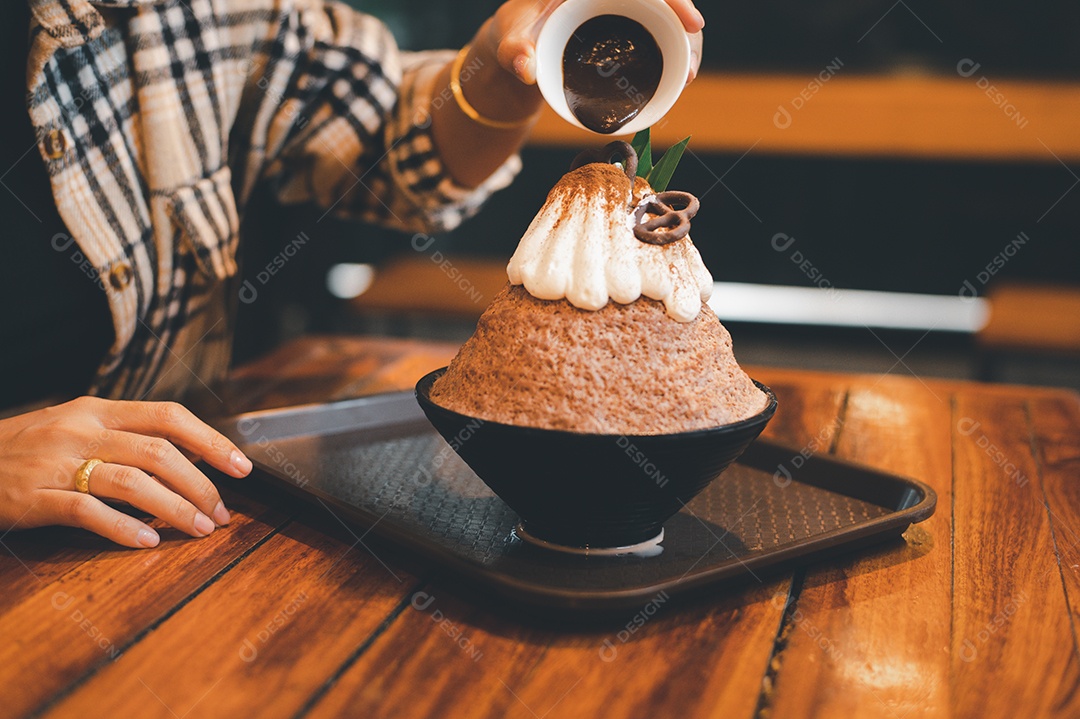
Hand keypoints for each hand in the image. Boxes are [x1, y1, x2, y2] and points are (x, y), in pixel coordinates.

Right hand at [0, 397, 251, 547]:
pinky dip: (124, 527)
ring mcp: (57, 464)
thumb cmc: (29, 447)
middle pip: (158, 452)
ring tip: (199, 529)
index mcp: (98, 410)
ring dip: (174, 508)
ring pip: (131, 482)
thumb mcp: (78, 426)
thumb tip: (192, 458)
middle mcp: (82, 431)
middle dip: (200, 485)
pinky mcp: (34, 498)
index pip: (168, 416)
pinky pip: (88, 512)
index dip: (211, 441)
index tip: (241, 466)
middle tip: (221, 514)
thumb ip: (128, 437)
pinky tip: (149, 541)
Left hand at [478, 0, 704, 85]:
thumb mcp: (510, 39)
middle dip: (685, 21)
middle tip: (690, 64)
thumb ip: (513, 51)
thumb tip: (525, 70)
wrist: (521, 39)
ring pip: (666, 13)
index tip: (690, 21)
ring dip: (684, 40)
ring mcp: (624, 5)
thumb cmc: (518, 31)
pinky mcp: (629, 22)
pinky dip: (674, 48)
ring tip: (688, 75)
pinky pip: (659, 28)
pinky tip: (683, 71)